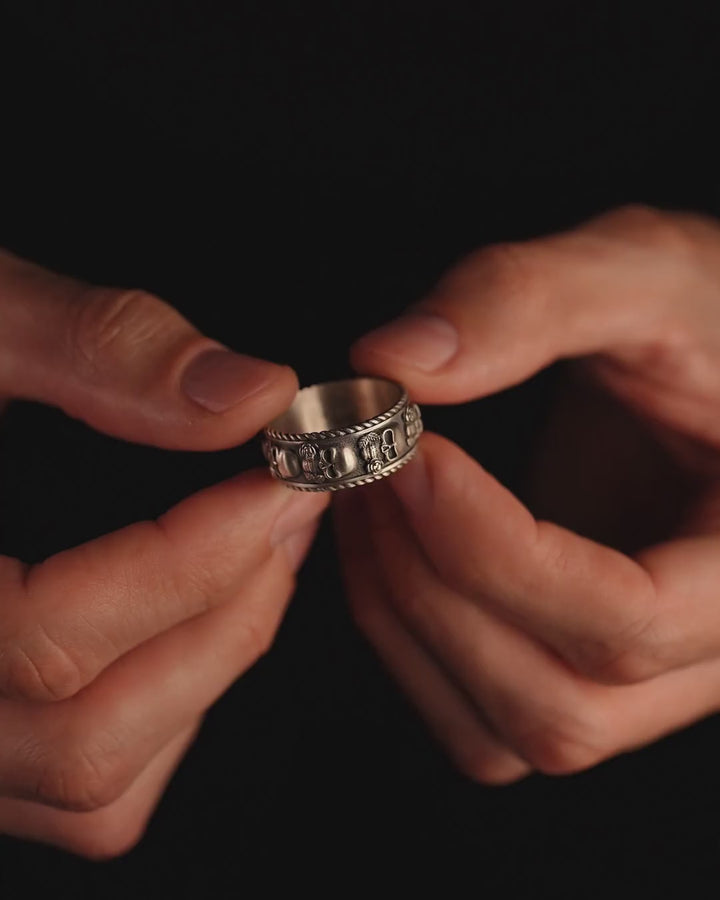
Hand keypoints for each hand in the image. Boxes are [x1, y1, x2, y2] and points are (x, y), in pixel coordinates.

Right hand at [0, 250, 327, 854]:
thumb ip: (98, 348)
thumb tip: (248, 392)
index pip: (43, 637)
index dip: (187, 563)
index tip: (278, 483)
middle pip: (85, 740)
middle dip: (222, 620)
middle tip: (289, 512)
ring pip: (95, 787)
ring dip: (205, 672)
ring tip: (260, 556)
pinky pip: (84, 794)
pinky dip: (166, 715)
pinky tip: (194, 618)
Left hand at [336, 205, 719, 783]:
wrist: (711, 355)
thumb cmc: (705, 314)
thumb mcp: (639, 272)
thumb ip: (525, 300)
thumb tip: (390, 359)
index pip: (629, 621)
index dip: (496, 551)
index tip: (410, 455)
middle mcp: (713, 651)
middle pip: (560, 703)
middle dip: (432, 586)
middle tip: (368, 471)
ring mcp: (646, 677)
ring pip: (511, 732)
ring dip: (407, 620)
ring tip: (366, 500)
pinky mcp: (583, 667)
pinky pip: (483, 721)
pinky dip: (409, 645)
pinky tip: (383, 546)